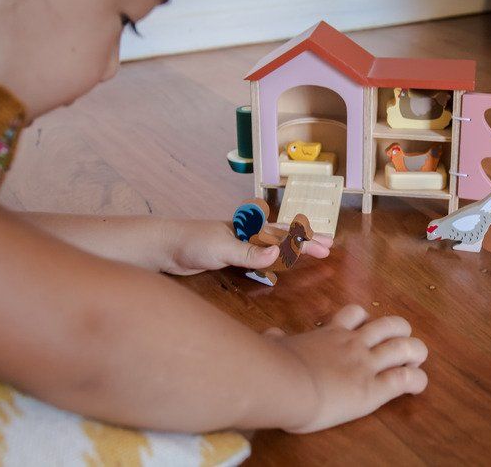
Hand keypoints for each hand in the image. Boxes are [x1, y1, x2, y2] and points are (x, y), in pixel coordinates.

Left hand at [164, 220, 331, 275]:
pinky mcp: (228, 255)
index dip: (305, 241)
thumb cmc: (190, 242)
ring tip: (310, 251)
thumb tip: (278, 253)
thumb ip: (249, 252)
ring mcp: (238, 243)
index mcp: (248, 229)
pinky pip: (259, 255)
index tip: (326, 246)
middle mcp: (246, 233)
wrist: (162, 245)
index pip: (284, 234)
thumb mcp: (221, 248)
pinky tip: (277, 261)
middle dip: (305, 241)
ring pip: (272, 245)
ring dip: (291, 248)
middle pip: (283, 236)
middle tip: (328, 247)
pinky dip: (273, 257)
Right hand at [266, 304, 427, 432]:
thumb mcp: (274, 345)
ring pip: (404, 348)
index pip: (355, 314)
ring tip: (417, 358)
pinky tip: (418, 384)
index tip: (366, 327)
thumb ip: (275, 339)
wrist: (283, 383)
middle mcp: (353, 343)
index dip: (366, 318)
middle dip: (400, 330)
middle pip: (388, 325)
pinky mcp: (373, 389)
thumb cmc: (273, 365)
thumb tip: (270, 334)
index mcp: (330, 333)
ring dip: (416, 351)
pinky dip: (417, 380)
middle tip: (402, 340)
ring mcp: (365, 364)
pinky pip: (405, 380)